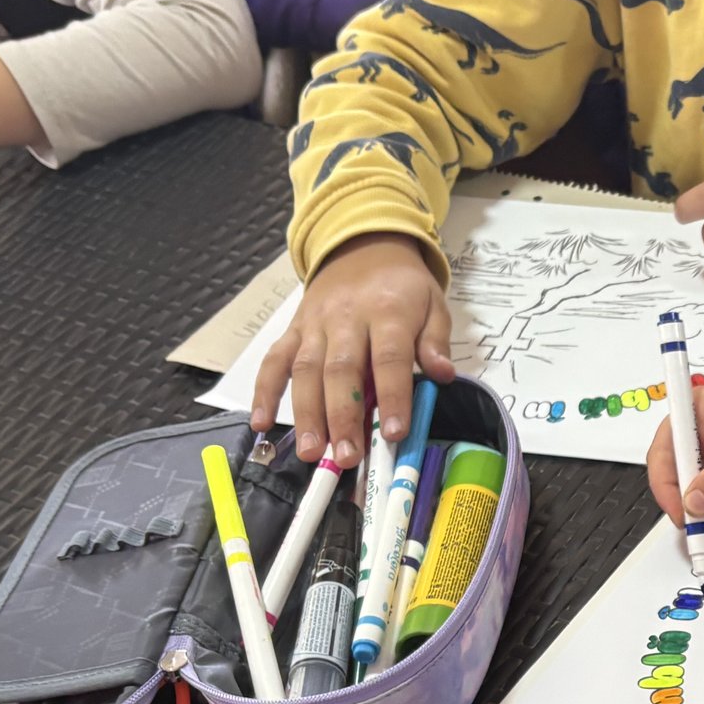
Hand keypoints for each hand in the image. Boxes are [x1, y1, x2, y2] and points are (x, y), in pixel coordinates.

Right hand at [253, 233, 453, 467]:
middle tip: (346, 457)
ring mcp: (314, 325)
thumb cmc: (402, 287)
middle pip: (341, 370)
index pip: (390, 358)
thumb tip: (443, 375)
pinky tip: (261, 423)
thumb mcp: (433, 305)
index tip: (395, 434)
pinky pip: (274, 361)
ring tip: (312, 452)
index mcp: (387, 312)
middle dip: (342, 416)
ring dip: (306, 414)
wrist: (363, 246)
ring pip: (305, 371)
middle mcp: (346, 318)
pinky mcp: (293, 330)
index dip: (393, 396)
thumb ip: (435, 341)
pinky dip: (264, 392)